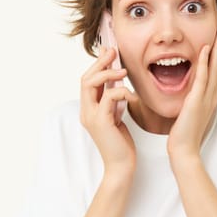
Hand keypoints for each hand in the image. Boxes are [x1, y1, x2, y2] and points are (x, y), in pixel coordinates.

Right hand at [80, 47, 137, 176]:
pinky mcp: (101, 122)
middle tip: (113, 52)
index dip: (97, 64)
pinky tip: (131, 95)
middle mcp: (86, 111)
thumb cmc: (121, 143)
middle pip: (85, 78)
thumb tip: (118, 81)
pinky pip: (108, 98)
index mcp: (89, 109)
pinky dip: (120, 92)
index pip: (88, 81)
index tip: (108, 51)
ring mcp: (91, 116)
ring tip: (123, 70)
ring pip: (90, 84)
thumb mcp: (117, 115)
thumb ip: (114, 100)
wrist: (121, 166)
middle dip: (100, 63)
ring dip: (107, 73)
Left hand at [167, 24, 216, 159]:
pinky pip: (202, 78)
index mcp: (210, 96)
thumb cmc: (184, 133)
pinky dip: (205, 63)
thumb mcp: (190, 111)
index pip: (216, 69)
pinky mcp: (196, 101)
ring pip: (215, 67)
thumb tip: (192, 91)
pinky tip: (205, 49)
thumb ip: (193, 99)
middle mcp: (211, 94)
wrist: (184, 150)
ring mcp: (206, 97)